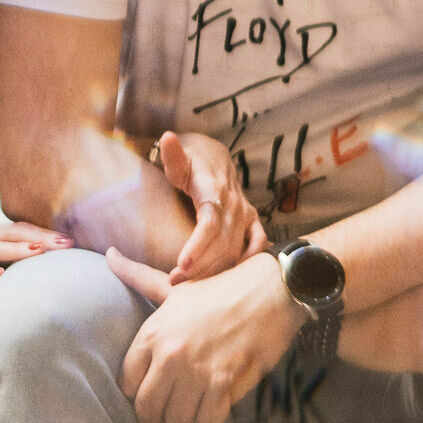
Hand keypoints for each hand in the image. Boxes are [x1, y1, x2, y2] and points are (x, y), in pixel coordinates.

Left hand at [106, 247, 296, 422]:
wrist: (267, 291)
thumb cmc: (220, 290)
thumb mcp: (173, 287)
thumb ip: (137, 277)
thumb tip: (109, 255)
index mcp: (152, 333)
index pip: (127, 382)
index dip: (137, 395)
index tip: (149, 398)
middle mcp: (168, 354)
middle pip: (147, 408)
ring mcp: (195, 370)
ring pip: (177, 422)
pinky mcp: (223, 384)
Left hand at [154, 130, 265, 282]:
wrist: (213, 155)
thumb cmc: (190, 161)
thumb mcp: (178, 158)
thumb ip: (172, 154)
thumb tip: (166, 137)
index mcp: (215, 189)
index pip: (209, 222)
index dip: (197, 245)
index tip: (180, 264)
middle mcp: (234, 203)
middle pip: (222, 242)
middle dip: (200, 266)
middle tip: (174, 282)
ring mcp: (245, 213)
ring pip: (236, 249)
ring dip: (215, 269)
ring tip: (189, 285)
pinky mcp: (252, 221)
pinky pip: (256, 246)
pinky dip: (246, 263)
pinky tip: (230, 279)